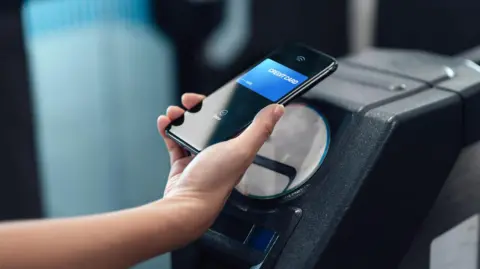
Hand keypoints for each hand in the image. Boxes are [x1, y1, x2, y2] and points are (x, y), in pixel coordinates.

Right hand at [156, 93, 283, 237]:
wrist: (187, 205)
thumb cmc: (215, 182)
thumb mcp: (241, 149)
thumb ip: (259, 128)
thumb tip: (277, 109)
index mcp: (238, 147)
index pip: (234, 119)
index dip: (225, 105)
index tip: (215, 95)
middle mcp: (221, 151)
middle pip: (210, 122)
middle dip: (198, 108)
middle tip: (188, 101)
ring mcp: (200, 157)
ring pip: (191, 130)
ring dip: (181, 117)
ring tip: (173, 113)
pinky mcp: (183, 163)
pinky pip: (175, 141)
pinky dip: (169, 130)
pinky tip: (164, 123)